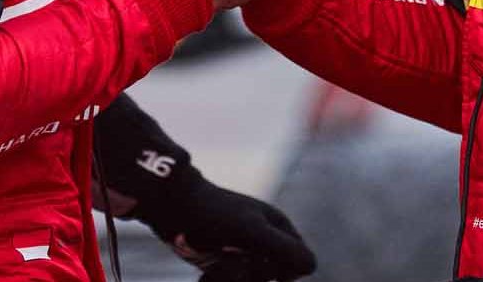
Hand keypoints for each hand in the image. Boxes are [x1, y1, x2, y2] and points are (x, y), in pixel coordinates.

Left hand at [134, 173, 315, 281]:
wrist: (172, 208)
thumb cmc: (212, 215)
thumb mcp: (251, 232)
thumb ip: (283, 248)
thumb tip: (311, 267)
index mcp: (279, 227)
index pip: (299, 265)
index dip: (279, 271)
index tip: (258, 262)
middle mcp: (265, 240)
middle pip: (272, 278)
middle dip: (250, 277)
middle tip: (229, 263)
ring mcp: (244, 251)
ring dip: (230, 280)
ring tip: (213, 270)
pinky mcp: (225, 261)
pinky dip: (219, 281)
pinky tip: (206, 276)